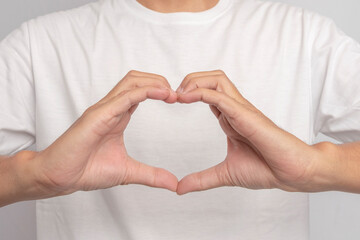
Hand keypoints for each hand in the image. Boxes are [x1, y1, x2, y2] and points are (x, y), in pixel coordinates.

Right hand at [30, 70, 178, 197]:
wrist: (59, 177)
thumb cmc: (86, 170)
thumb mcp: (128, 172)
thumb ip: (151, 175)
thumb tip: (173, 184)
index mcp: (118, 116)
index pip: (140, 92)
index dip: (160, 91)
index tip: (177, 100)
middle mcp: (111, 108)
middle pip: (137, 79)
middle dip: (159, 80)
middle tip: (178, 94)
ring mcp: (104, 109)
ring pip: (131, 82)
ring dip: (154, 82)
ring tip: (172, 93)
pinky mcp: (98, 115)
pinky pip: (124, 96)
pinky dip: (145, 91)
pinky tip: (162, 93)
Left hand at [176, 70, 331, 193]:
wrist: (291, 174)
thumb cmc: (266, 169)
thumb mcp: (225, 174)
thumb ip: (202, 179)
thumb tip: (180, 188)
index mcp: (230, 119)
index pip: (208, 93)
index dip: (188, 93)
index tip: (171, 102)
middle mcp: (235, 110)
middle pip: (211, 78)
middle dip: (189, 80)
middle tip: (172, 95)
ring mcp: (241, 110)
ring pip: (217, 79)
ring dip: (194, 82)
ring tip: (179, 95)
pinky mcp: (246, 115)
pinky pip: (221, 96)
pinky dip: (201, 92)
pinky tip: (185, 98)